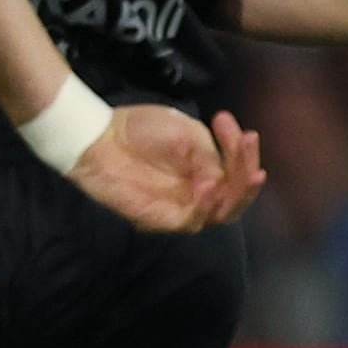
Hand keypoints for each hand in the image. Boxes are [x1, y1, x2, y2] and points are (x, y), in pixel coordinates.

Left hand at [68, 104, 266, 233]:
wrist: (98, 135)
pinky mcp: (156, 218)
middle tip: (248, 145)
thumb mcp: (186, 133)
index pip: (237, 174)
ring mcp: (178, 208)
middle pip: (236, 199)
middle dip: (248, 175)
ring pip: (220, 215)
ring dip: (235, 193)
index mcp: (207, 173)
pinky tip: (210, 187)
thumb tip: (220, 181)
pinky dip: (204, 207)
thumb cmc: (140, 129)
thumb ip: (209, 156)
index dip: (245, 153)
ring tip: (244, 170)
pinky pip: (189, 222)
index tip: (239, 126)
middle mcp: (197, 194)